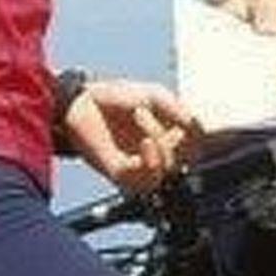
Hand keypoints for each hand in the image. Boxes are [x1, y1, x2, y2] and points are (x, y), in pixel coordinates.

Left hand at [59, 77, 194, 192]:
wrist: (79, 101)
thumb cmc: (113, 97)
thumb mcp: (153, 95)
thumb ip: (177, 109)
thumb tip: (195, 126)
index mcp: (165, 136)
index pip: (195, 147)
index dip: (196, 135)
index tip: (186, 119)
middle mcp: (154, 154)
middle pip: (184, 159)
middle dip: (175, 133)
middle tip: (152, 109)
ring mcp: (137, 166)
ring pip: (167, 170)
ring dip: (162, 143)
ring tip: (140, 115)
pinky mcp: (121, 174)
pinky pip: (147, 180)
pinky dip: (152, 162)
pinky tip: (146, 143)